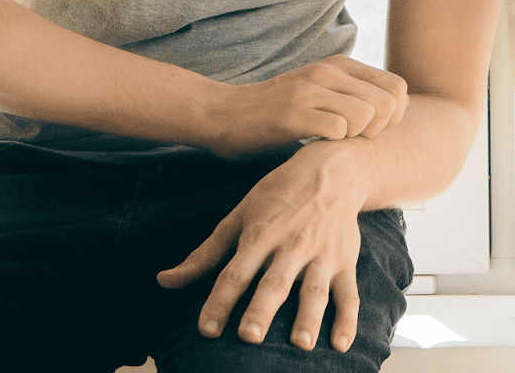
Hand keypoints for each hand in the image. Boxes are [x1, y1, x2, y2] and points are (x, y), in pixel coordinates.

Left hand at [156, 141, 370, 351]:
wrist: (334, 170)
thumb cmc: (279, 194)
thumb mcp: (239, 215)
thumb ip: (205, 254)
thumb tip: (164, 282)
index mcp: (261, 234)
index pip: (236, 272)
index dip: (220, 301)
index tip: (206, 330)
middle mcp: (292, 245)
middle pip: (274, 282)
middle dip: (262, 309)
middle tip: (249, 336)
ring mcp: (322, 255)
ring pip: (315, 289)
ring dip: (308, 317)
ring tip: (301, 344)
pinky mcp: (345, 261)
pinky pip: (349, 293)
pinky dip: (348, 319)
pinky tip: (341, 344)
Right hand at [203, 55, 407, 158]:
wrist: (222, 113)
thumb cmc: (276, 109)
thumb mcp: (319, 89)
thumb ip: (351, 93)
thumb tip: (394, 111)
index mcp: (340, 65)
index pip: (398, 87)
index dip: (395, 115)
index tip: (373, 129)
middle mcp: (328, 72)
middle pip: (388, 102)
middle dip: (381, 129)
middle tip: (356, 139)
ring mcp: (310, 90)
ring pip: (367, 115)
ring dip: (357, 136)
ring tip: (336, 140)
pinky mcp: (292, 113)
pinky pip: (338, 129)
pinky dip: (334, 143)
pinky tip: (317, 143)